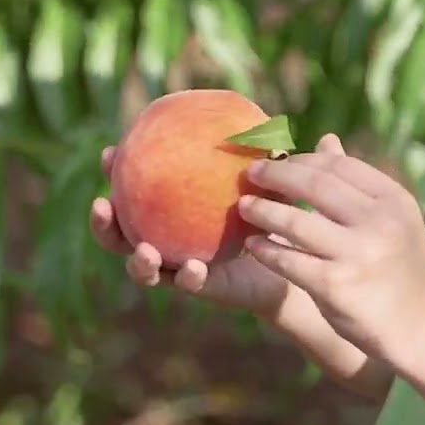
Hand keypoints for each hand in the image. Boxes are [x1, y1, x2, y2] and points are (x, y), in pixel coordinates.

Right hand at [89, 135, 350, 316]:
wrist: (294, 266)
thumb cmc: (281, 216)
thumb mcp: (281, 187)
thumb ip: (292, 166)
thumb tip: (324, 137)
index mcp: (173, 208)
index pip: (135, 188)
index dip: (115, 172)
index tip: (109, 153)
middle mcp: (169, 236)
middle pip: (120, 232)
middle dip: (103, 222)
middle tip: (100, 204)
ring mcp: (180, 264)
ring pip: (143, 267)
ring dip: (137, 259)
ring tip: (145, 250)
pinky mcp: (200, 288)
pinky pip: (185, 283)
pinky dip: (186, 276)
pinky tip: (192, 268)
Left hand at [235, 150, 424, 360]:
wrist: (424, 330)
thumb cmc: (402, 271)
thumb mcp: (392, 220)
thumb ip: (356, 183)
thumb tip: (326, 141)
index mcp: (393, 200)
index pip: (339, 166)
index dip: (304, 159)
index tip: (278, 160)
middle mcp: (379, 222)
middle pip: (314, 185)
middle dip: (276, 176)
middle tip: (250, 173)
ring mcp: (357, 254)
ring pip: (295, 222)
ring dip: (263, 211)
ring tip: (244, 206)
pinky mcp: (334, 285)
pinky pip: (288, 259)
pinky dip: (266, 250)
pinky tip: (253, 245)